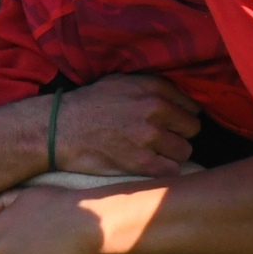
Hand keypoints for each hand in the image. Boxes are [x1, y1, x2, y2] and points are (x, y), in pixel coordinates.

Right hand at [52, 75, 201, 175]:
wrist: (60, 128)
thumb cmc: (89, 104)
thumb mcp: (121, 81)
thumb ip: (151, 87)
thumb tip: (177, 97)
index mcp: (153, 87)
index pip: (191, 105)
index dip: (182, 116)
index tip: (173, 123)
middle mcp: (155, 109)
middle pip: (192, 128)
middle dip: (179, 135)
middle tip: (163, 140)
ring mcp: (149, 136)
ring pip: (184, 151)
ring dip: (172, 155)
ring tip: (155, 154)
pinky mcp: (141, 162)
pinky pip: (171, 170)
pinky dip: (163, 171)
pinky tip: (150, 167)